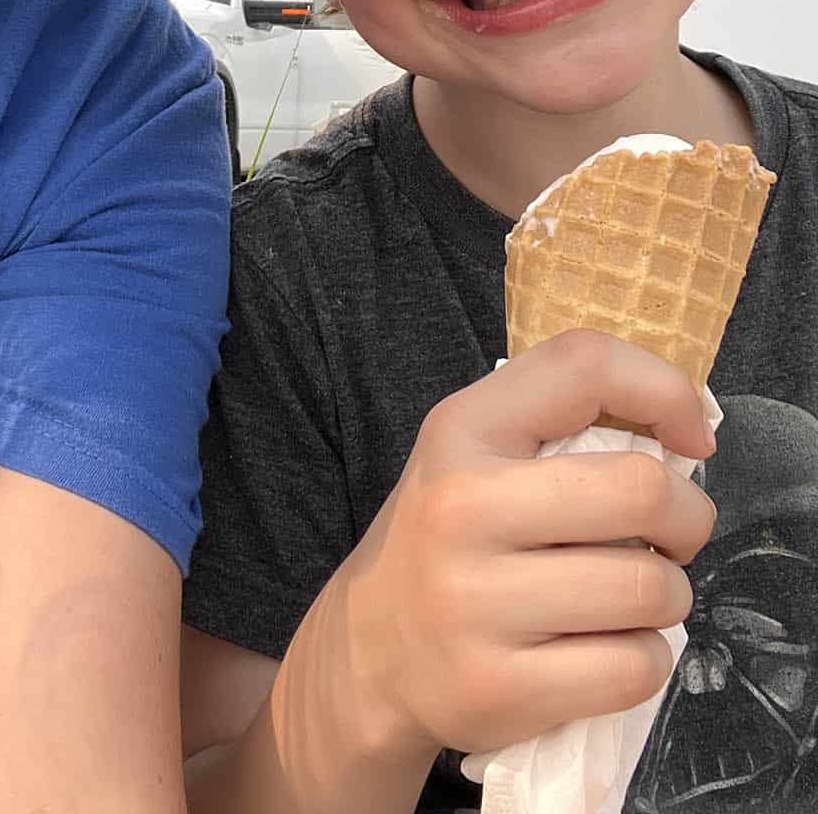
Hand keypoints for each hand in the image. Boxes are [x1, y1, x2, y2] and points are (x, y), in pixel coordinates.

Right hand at [334, 330, 716, 763]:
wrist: (366, 652)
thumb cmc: (449, 536)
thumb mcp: (475, 448)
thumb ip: (562, 416)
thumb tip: (688, 425)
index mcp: (461, 430)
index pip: (584, 366)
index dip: (664, 390)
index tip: (690, 439)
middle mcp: (460, 507)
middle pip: (643, 492)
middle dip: (687, 519)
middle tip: (667, 539)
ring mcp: (474, 603)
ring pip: (650, 591)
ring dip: (666, 599)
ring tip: (627, 599)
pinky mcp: (498, 689)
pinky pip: (633, 669)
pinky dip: (643, 661)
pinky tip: (605, 651)